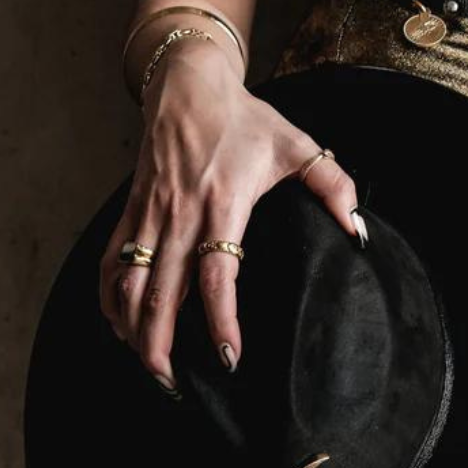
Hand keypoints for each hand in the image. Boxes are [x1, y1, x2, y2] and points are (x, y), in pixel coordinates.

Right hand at [98, 38, 366, 394]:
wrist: (189, 83)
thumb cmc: (246, 119)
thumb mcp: (299, 146)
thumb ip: (334, 185)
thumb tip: (358, 231)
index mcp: (223, 203)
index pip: (217, 273)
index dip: (219, 318)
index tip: (226, 356)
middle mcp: (180, 213)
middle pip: (161, 291)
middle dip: (161, 343)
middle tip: (172, 385)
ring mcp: (150, 213)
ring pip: (128, 282)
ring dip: (132, 328)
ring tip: (147, 366)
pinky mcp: (131, 209)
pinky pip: (112, 260)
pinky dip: (110, 297)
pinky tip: (118, 326)